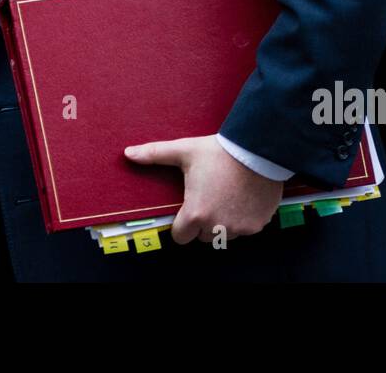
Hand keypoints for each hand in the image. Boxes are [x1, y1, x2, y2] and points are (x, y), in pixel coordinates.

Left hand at [123, 134, 283, 244]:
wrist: (257, 149)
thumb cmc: (219, 151)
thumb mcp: (184, 151)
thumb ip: (155, 154)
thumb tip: (127, 153)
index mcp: (195, 213)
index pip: (180, 237)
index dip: (181, 224)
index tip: (188, 208)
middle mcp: (216, 226)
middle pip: (202, 236)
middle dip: (203, 222)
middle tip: (208, 197)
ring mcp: (239, 228)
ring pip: (224, 235)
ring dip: (223, 222)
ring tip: (226, 196)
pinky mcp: (257, 225)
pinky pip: (245, 230)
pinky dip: (243, 219)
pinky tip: (243, 198)